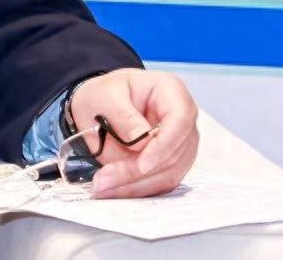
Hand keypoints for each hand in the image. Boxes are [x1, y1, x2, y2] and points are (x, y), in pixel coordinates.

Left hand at [70, 68, 198, 198]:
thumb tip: (143, 142)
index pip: (180, 120)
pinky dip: (137, 189)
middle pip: (175, 153)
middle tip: (105, 180)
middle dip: (140, 172)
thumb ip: (123, 117)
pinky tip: (113, 190)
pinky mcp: (171, 164)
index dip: (164, 145)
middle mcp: (183, 120)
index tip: (142, 165)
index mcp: (172, 92)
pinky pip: (160, 182)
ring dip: (136, 185)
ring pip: (169, 173)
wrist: (99, 105)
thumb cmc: (105, 94)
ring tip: (103, 187)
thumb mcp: (105, 96)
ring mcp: (181, 144)